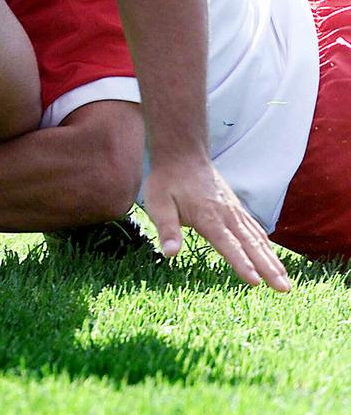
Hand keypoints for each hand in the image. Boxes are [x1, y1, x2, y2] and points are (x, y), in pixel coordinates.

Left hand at [144, 157, 290, 292]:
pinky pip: (255, 229)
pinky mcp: (235, 208)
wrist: (182, 153)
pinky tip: (273, 258)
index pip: (228, 244)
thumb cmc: (167, 180)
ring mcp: (234, 210)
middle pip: (251, 245)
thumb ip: (167, 229)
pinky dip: (266, 246)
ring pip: (257, 239)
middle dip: (268, 268)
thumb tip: (170, 253)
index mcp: (208, 217)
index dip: (241, 264)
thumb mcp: (158, 203)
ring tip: (286, 282)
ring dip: (273, 260)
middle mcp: (226, 214)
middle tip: (285, 289)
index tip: (256, 282)